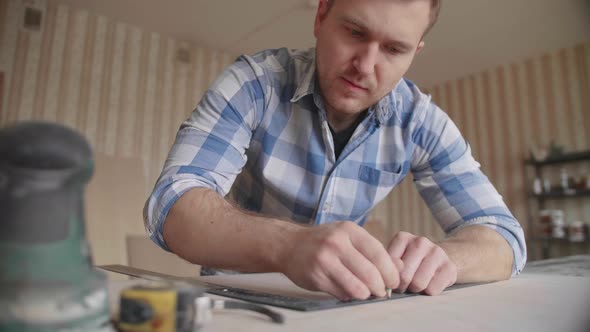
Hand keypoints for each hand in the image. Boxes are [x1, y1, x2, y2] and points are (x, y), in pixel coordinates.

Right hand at [281, 221, 402, 299]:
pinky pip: (341, 293)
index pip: (378, 253)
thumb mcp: (348, 237)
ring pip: (357, 287)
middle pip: (370, 273)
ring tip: (365, 293)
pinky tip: (347, 290)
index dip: (390, 271)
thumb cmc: (324, 241)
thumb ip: (374, 250)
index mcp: (348, 230)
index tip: (394, 281)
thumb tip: (400, 268)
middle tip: (382, 292)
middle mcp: (336, 243)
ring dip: (366, 295)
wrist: (289, 245)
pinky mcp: (315, 277)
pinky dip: (348, 296)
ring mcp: (324, 260)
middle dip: (381, 287)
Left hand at [387, 231, 456, 295]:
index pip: (390, 266)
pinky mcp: (450, 266)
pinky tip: (431, 283)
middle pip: (404, 276)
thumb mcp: (396, 260)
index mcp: (403, 238)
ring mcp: (437, 252)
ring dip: (416, 290)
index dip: (390, 278)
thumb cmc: (411, 263)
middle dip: (403, 286)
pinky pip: (433, 290)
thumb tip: (395, 269)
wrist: (439, 260)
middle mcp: (420, 241)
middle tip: (406, 284)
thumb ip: (390, 265)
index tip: (394, 278)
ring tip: (418, 283)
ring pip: (419, 284)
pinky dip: (429, 292)